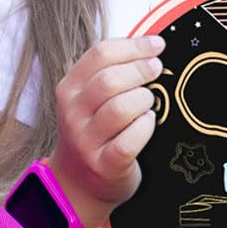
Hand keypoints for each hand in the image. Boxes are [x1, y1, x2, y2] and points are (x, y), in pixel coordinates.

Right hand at [47, 34, 166, 227]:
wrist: (78, 183)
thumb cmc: (94, 133)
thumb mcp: (89, 99)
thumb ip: (111, 72)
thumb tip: (150, 45)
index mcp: (69, 89)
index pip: (100, 54)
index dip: (134, 46)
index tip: (156, 45)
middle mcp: (73, 113)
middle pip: (110, 79)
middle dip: (141, 70)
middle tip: (157, 69)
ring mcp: (86, 141)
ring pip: (121, 108)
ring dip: (144, 100)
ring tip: (148, 102)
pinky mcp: (104, 164)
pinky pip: (130, 140)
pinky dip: (145, 127)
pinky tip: (148, 123)